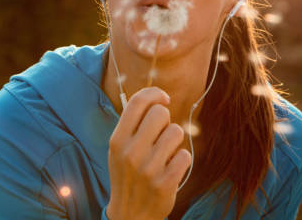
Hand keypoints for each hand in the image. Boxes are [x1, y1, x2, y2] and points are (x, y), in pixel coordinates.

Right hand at [106, 87, 190, 219]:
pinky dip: (181, 160)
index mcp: (117, 140)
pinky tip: (170, 169)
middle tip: (160, 136)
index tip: (164, 99)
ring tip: (164, 154)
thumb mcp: (120, 148)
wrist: (130, 215)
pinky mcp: (165, 183)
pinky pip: (185, 155)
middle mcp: (130, 152)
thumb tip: (158, 97)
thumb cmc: (128, 173)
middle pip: (161, 113)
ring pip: (176, 132)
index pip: (137, 102)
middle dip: (165, 121)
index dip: (155, 94)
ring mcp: (148, 169)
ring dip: (174, 141)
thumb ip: (133, 123)